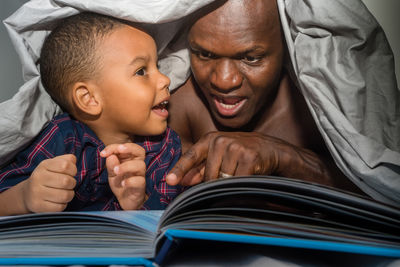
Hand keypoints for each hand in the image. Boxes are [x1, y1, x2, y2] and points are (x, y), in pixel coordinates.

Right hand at [22, 154, 76, 212]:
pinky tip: (57, 201)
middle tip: (68, 185)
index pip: (65, 165)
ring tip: (64, 192)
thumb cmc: (47, 177)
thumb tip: (73, 160)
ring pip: (65, 195)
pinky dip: (63, 204)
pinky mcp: (38, 206)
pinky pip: (60, 207)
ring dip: (69, 195)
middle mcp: (38, 178)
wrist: (27, 194)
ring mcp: (36, 193)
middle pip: (66, 181)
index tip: (70, 173)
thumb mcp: (54, 165)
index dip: (73, 170)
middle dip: (72, 184)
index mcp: (44, 165)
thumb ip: (66, 160)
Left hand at [100, 143, 146, 209]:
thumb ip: (111, 164)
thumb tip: (110, 156)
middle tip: (119, 150)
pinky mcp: (141, 187)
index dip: (115, 147)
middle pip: (140, 151)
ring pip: (140, 165)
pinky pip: (139, 181)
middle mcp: (137, 165)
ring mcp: (140, 175)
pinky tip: (122, 183)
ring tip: (116, 171)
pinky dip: (130, 181)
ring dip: (126, 166)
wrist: (125, 200)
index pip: (127, 147)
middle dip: (129, 148)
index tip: (103, 153)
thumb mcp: (112, 173)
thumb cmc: (120, 182)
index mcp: (130, 159)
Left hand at [166, 131, 280, 185]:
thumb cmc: (240, 153)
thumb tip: (183, 180)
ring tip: (240, 170)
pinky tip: (248, 174)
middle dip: (215, 181)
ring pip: (222, 180)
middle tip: (229, 171)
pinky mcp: (249, 158)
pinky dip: (240, 184)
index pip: (191, 156)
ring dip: (229, 182)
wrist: (270, 149)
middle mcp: (221, 141)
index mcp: (210, 139)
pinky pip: (237, 182)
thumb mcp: (219, 155)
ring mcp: (235, 148)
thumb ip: (200, 168)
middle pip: (208, 175)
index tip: (169, 181)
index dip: (179, 169)